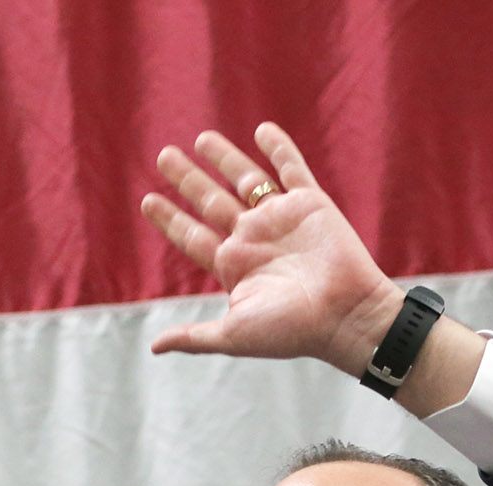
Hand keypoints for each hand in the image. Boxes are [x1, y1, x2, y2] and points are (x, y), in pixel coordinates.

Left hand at [139, 123, 399, 376]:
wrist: (345, 316)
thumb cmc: (290, 332)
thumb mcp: (233, 334)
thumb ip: (193, 336)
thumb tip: (154, 348)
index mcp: (233, 266)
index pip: (192, 236)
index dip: (170, 219)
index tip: (148, 200)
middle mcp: (254, 239)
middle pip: (211, 201)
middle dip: (188, 179)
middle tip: (164, 156)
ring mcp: (281, 219)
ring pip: (246, 180)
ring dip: (224, 158)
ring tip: (201, 138)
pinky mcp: (311, 204)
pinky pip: (291, 168)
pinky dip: (278, 148)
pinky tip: (262, 130)